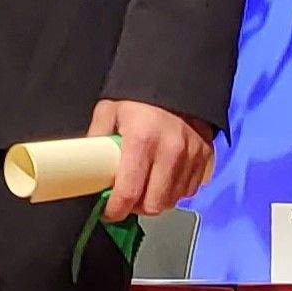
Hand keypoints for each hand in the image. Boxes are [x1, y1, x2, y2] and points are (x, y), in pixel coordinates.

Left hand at [92, 98, 215, 223]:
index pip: (129, 192)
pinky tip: (164, 179)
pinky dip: (175, 191)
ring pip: (173, 201)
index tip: (108, 212)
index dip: (115, 210)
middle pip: (153, 205)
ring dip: (156, 201)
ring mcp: (191, 156)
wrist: (179, 78)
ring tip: (145, 188)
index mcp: (142, 140)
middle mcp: (170, 151)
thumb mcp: (110, 110)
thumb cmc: (140, 96)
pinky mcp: (206, 157)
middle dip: (136, 208)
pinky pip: (190, 190)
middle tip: (126, 199)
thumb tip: (85, 165)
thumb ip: (97, 138)